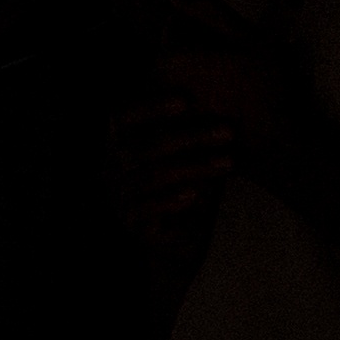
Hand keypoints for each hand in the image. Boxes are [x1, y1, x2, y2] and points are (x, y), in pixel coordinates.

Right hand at [105, 86, 242, 265]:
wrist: (181, 240)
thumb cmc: (188, 187)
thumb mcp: (192, 157)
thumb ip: (195, 133)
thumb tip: (227, 99)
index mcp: (117, 145)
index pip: (121, 118)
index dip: (149, 107)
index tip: (185, 99)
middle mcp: (110, 168)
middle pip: (145, 147)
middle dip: (190, 136)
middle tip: (229, 131)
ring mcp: (118, 196)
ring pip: (152, 177)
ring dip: (194, 167)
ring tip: (229, 162)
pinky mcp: (130, 223)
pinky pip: (147, 209)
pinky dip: (171, 200)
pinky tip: (195, 195)